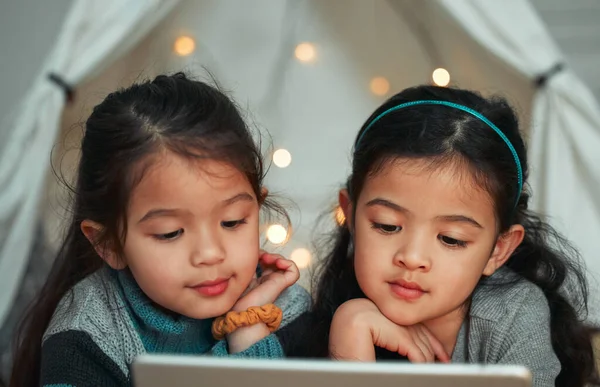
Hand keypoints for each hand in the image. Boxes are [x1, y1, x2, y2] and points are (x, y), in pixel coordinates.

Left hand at [233, 251, 298, 311]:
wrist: (241, 312)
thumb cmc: (237, 298)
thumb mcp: (240, 278)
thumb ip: (246, 267)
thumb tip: (249, 255)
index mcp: (259, 279)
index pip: (265, 262)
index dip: (260, 254)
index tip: (251, 255)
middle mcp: (269, 280)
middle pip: (275, 261)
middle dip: (268, 254)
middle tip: (260, 256)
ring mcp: (276, 282)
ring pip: (285, 264)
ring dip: (277, 256)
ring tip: (267, 258)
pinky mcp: (282, 284)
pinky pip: (294, 271)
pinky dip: (288, 263)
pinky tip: (277, 262)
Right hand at [329, 298, 449, 362]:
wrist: (337, 377)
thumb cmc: (356, 366)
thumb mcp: (381, 348)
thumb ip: (396, 337)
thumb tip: (427, 343)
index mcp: (360, 308)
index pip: (399, 318)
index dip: (422, 335)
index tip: (438, 351)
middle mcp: (358, 305)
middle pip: (403, 323)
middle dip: (427, 344)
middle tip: (443, 359)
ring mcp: (359, 311)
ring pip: (405, 332)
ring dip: (423, 353)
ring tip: (433, 367)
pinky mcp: (364, 322)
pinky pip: (401, 339)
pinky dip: (417, 356)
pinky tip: (423, 367)